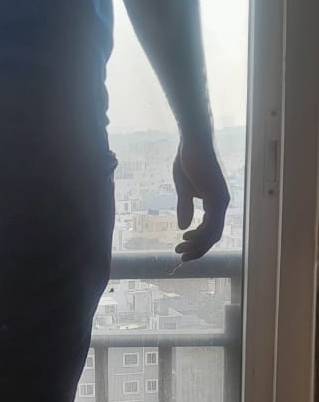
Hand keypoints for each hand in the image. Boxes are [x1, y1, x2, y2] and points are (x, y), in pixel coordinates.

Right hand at [173, 140, 229, 261]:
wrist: (192, 143)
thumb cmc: (188, 161)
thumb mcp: (184, 190)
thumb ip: (185, 208)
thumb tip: (184, 227)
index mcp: (216, 202)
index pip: (211, 230)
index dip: (198, 243)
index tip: (182, 249)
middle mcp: (222, 203)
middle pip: (214, 235)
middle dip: (198, 249)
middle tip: (182, 258)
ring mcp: (221, 200)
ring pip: (213, 233)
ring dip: (196, 245)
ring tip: (180, 250)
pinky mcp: (216, 197)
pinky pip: (210, 223)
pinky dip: (199, 234)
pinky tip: (185, 237)